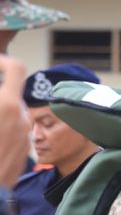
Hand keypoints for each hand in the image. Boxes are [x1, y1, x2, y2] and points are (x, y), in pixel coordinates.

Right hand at [0, 55, 29, 189]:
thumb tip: (3, 95)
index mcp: (8, 105)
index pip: (17, 69)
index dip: (3, 62)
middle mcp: (23, 119)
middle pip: (11, 94)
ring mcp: (24, 137)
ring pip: (13, 114)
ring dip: (0, 114)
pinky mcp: (23, 152)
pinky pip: (13, 132)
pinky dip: (1, 129)